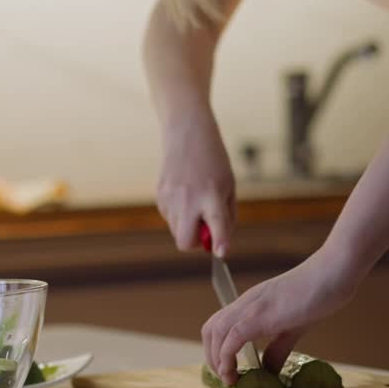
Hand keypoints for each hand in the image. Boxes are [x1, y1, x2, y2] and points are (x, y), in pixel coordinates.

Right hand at [156, 107, 235, 254]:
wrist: (186, 133)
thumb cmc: (213, 161)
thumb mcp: (228, 186)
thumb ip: (226, 216)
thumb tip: (216, 243)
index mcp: (212, 195)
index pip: (217, 225)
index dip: (220, 242)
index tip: (222, 254)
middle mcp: (189, 199)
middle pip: (185, 242)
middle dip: (195, 243)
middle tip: (204, 230)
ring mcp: (171, 199)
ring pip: (177, 231)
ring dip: (188, 226)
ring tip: (195, 201)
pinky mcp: (160, 195)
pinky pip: (170, 217)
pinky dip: (179, 213)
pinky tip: (184, 192)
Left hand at [202, 247, 361, 383]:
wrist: (335, 270)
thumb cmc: (319, 293)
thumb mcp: (295, 327)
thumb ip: (279, 348)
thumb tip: (268, 370)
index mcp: (252, 304)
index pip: (220, 325)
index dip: (216, 349)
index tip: (227, 370)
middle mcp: (246, 303)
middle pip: (210, 329)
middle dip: (211, 356)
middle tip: (225, 377)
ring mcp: (252, 307)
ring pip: (216, 332)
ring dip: (216, 359)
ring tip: (229, 379)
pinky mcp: (262, 314)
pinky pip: (233, 336)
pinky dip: (227, 356)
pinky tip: (235, 372)